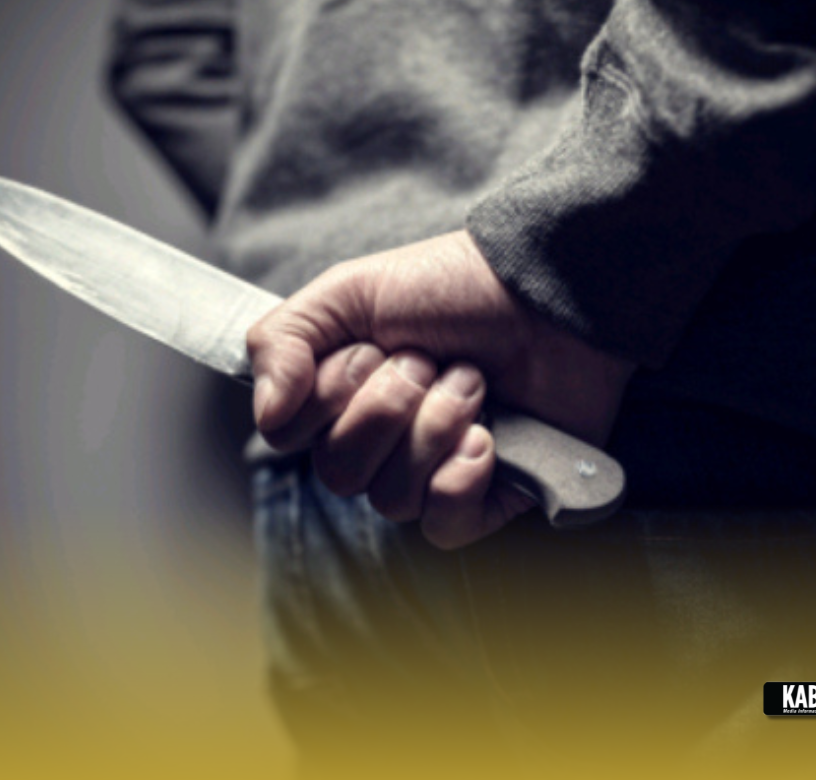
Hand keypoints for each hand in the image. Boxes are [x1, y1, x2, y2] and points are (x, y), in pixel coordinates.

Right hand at [245, 230, 634, 547]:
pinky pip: (444, 528)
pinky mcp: (486, 496)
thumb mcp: (350, 291)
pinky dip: (461, 482)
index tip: (373, 348)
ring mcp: (432, 473)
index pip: (288, 437)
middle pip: (339, 474)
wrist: (548, 295)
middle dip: (389, 406)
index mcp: (340, 398)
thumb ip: (283, 341)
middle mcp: (379, 443)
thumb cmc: (451, 287)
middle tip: (430, 360)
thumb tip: (267, 412)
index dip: (329, 396)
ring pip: (392, 498)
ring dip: (436, 427)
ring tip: (473, 380)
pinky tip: (488, 439)